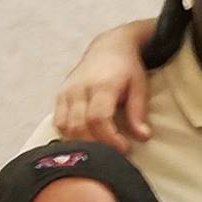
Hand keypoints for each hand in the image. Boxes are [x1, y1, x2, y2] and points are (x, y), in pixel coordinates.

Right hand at [53, 27, 152, 151]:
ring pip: (65, 126)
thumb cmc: (127, 69)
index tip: (124, 149)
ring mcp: (66, 91)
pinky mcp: (59, 95)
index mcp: (101, 85)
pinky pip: (59, 122)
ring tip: (101, 149)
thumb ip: (138, 112)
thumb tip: (143, 137)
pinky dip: (70, 135)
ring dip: (82, 143)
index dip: (110, 139)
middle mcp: (79, 88)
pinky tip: (86, 140)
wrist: (109, 47)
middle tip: (113, 154)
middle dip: (96, 145)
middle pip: (79, 126)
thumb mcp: (139, 87)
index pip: (98, 118)